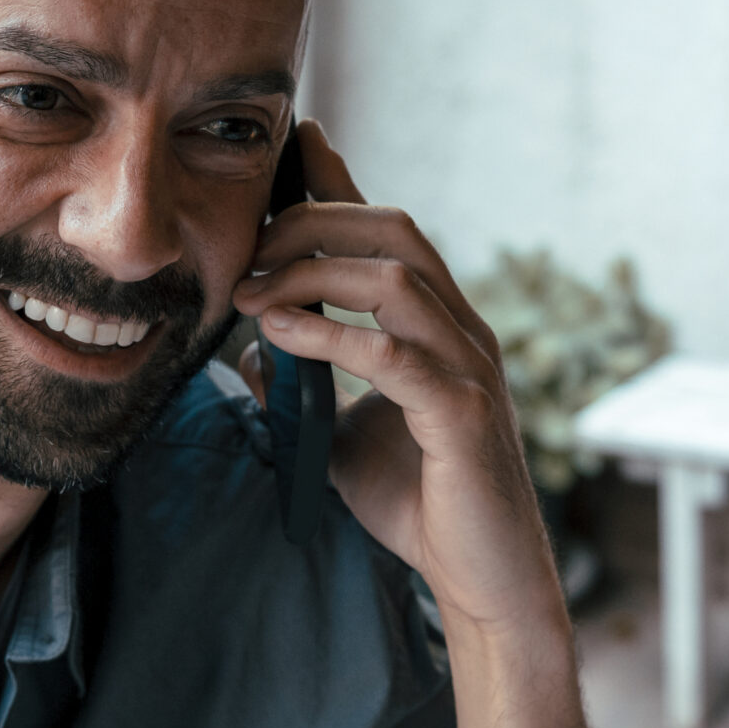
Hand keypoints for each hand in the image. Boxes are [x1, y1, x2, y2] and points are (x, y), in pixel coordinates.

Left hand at [233, 122, 562, 636]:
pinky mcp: (462, 415)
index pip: (388, 232)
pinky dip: (330, 335)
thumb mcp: (342, 435)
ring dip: (313, 273)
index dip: (340, 183)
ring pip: (397, 278)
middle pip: (393, 229)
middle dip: (313, 221)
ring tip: (252, 295)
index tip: (293, 146)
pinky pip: (394, 354)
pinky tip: (280, 337)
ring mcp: (469, 369)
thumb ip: (306, 387)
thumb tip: (250, 351)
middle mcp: (462, 332)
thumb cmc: (421, 506)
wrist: (481, 581)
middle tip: (246, 249)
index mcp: (438, 327)